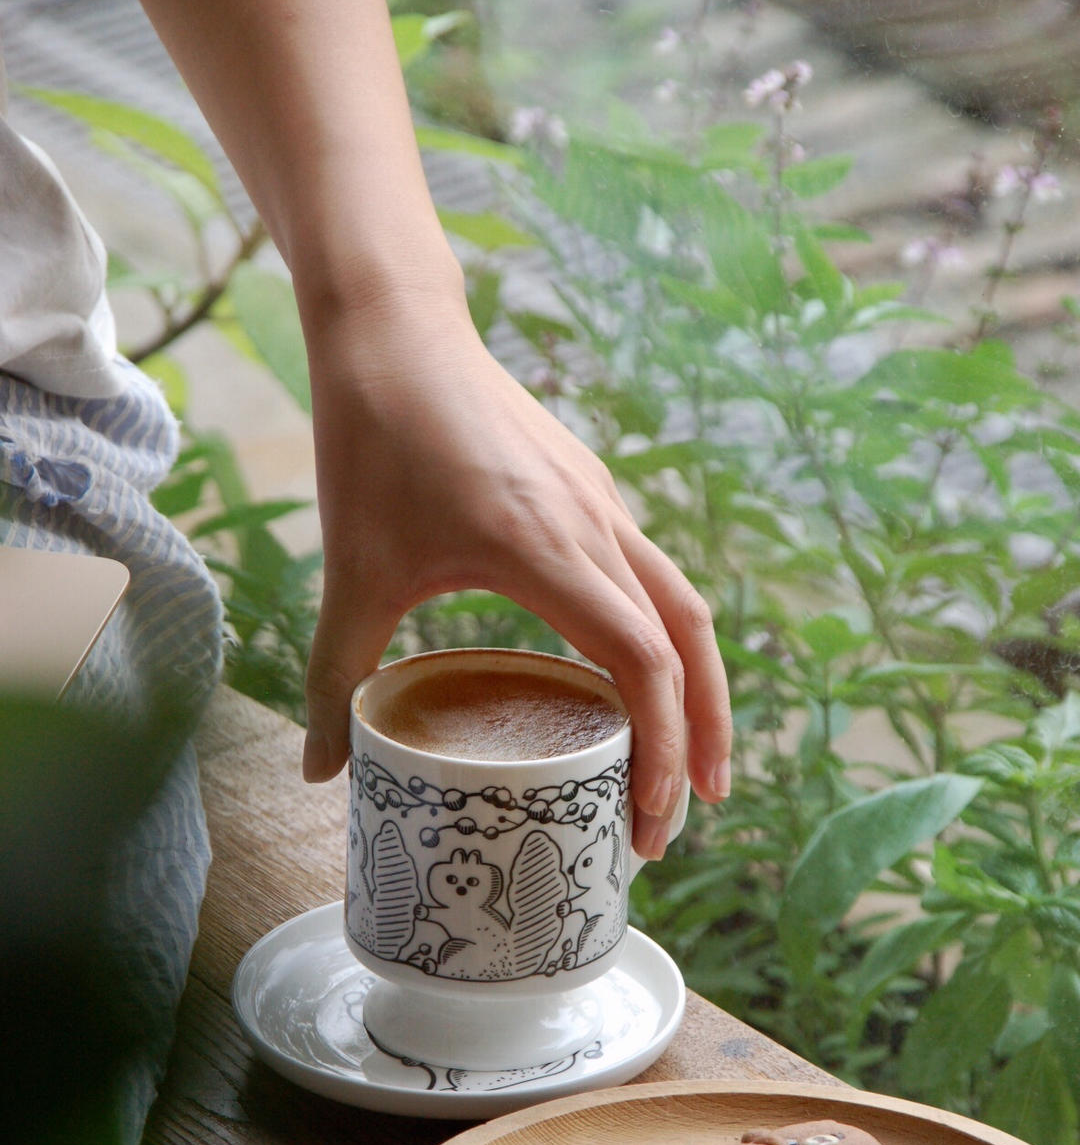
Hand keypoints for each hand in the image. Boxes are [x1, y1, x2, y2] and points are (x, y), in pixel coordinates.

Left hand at [299, 280, 731, 856]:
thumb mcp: (352, 570)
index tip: (648, 817)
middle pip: (689, 642)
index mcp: (546, 549)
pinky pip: (650, 575)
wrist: (395, 327)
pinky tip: (630, 677)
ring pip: (683, 605)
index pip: (641, 663)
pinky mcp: (591, 490)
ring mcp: (601, 504)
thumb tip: (321, 772)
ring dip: (697, 687)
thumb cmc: (373, 440)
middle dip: (702, 735)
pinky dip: (662, 638)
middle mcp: (594, 526)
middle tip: (686, 814)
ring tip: (686, 761)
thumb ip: (337, 673)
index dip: (661, 746)